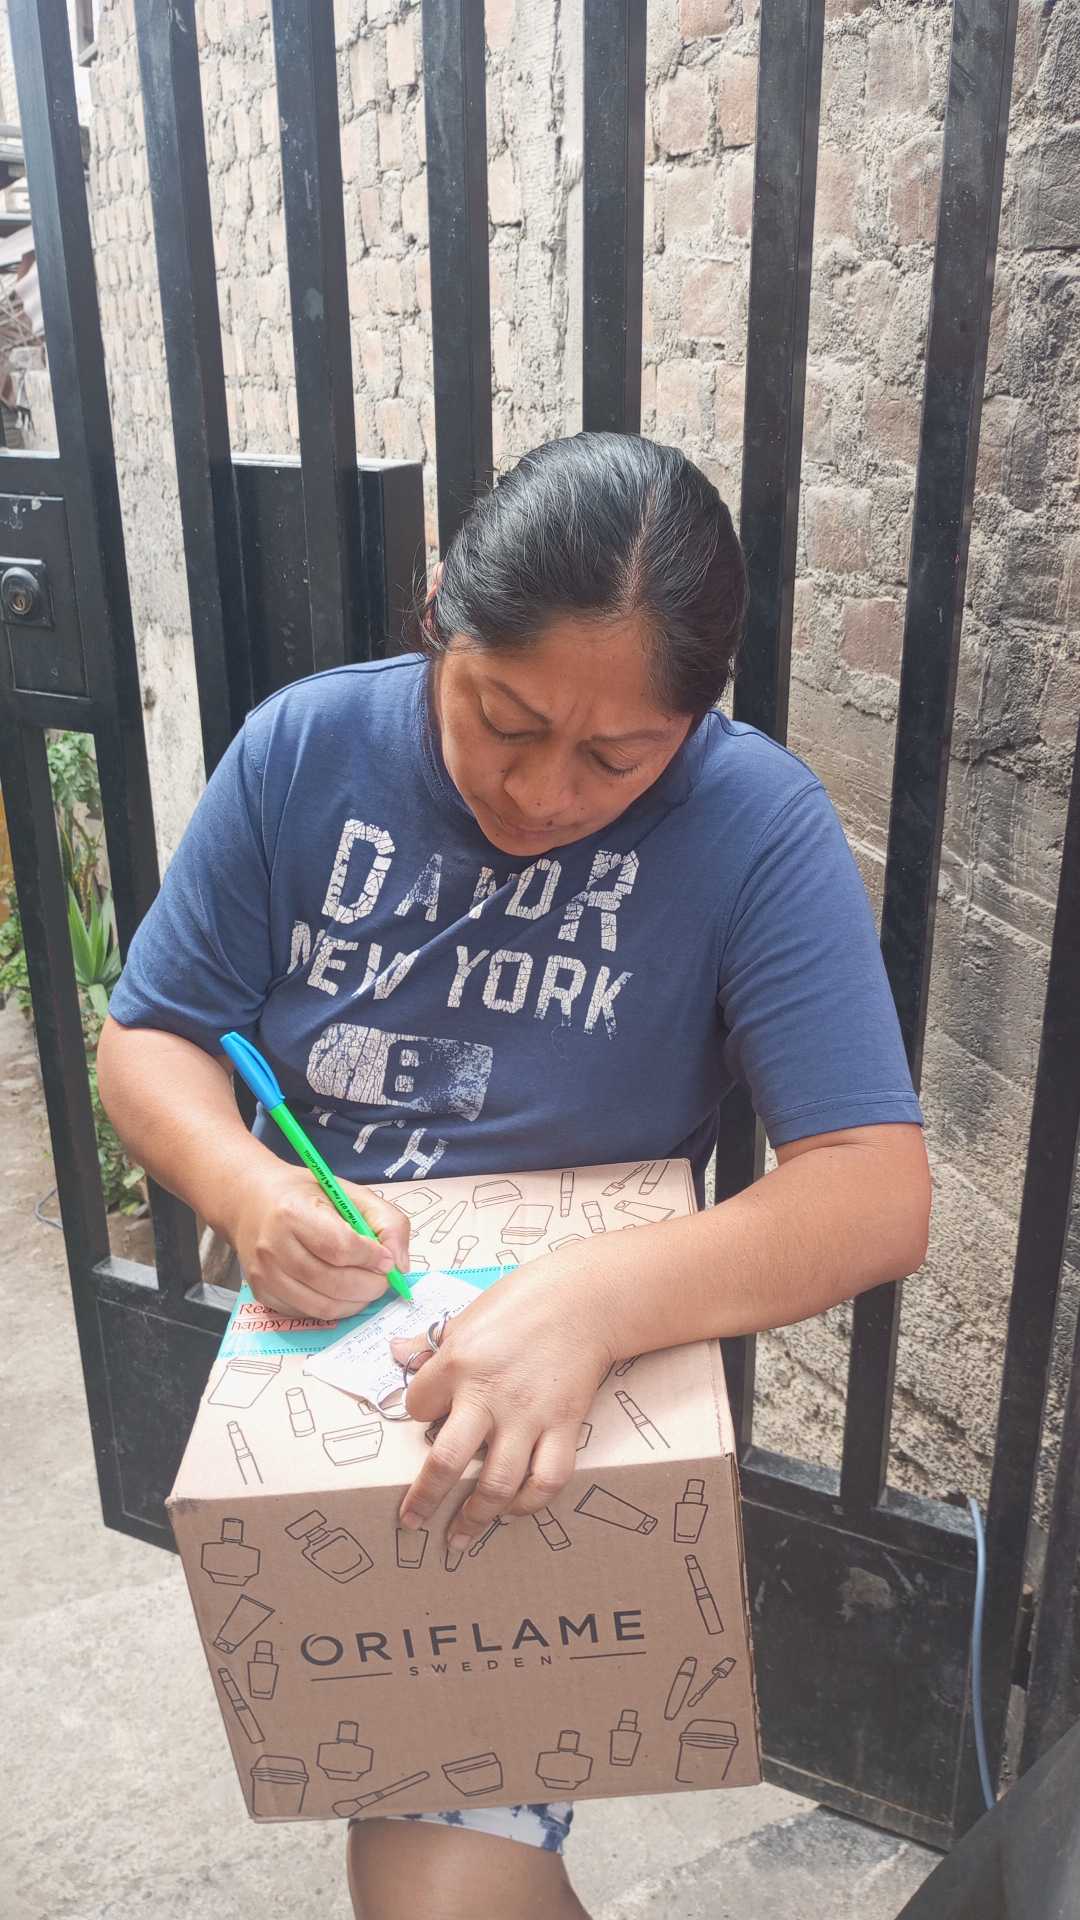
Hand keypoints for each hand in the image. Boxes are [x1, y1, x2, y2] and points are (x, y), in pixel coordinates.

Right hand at [227, 1157, 409, 1319]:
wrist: (249, 1202)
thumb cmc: (305, 1196)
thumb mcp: (350, 1193)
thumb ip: (386, 1222)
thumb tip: (400, 1264)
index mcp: (293, 1212)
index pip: (340, 1247)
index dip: (371, 1258)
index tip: (386, 1259)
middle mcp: (273, 1246)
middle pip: (333, 1282)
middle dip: (369, 1286)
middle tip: (383, 1280)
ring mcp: (264, 1275)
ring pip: (321, 1305)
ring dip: (355, 1303)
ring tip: (367, 1288)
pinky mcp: (262, 1294)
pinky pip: (306, 1313)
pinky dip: (332, 1309)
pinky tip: (341, 1293)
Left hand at [392, 1256, 615, 1550]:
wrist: (585, 1298)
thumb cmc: (522, 1301)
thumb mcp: (467, 1316)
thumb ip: (432, 1343)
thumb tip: (397, 1352)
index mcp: (457, 1363)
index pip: (417, 1407)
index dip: (417, 1417)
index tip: (426, 1422)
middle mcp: (489, 1395)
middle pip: (446, 1461)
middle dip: (425, 1499)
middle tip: (412, 1522)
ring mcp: (529, 1415)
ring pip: (497, 1482)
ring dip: (475, 1517)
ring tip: (460, 1537)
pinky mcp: (565, 1425)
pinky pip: (548, 1478)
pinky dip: (530, 1502)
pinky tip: (514, 1510)